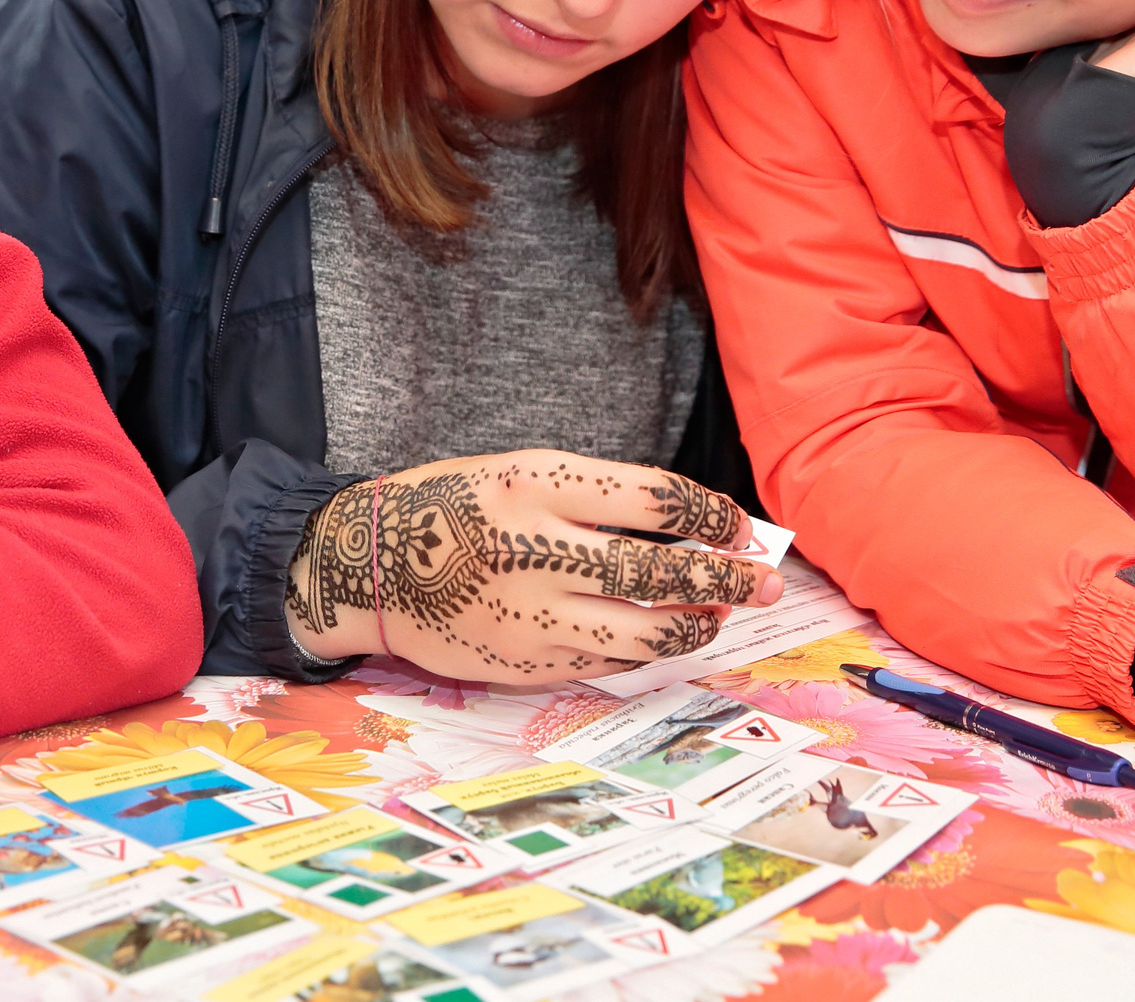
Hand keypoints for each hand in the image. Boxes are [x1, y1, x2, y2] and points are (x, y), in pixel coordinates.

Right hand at [283, 452, 783, 683]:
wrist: (368, 565)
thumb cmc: (455, 507)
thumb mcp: (517, 473)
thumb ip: (596, 499)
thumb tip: (692, 530)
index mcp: (534, 484)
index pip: (654, 500)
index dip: (714, 516)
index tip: (741, 527)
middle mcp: (534, 549)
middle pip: (660, 573)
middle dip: (728, 579)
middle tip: (766, 582)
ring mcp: (529, 613)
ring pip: (644, 630)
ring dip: (696, 625)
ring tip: (717, 616)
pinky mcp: (524, 662)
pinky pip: (608, 661)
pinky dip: (644, 648)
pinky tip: (658, 634)